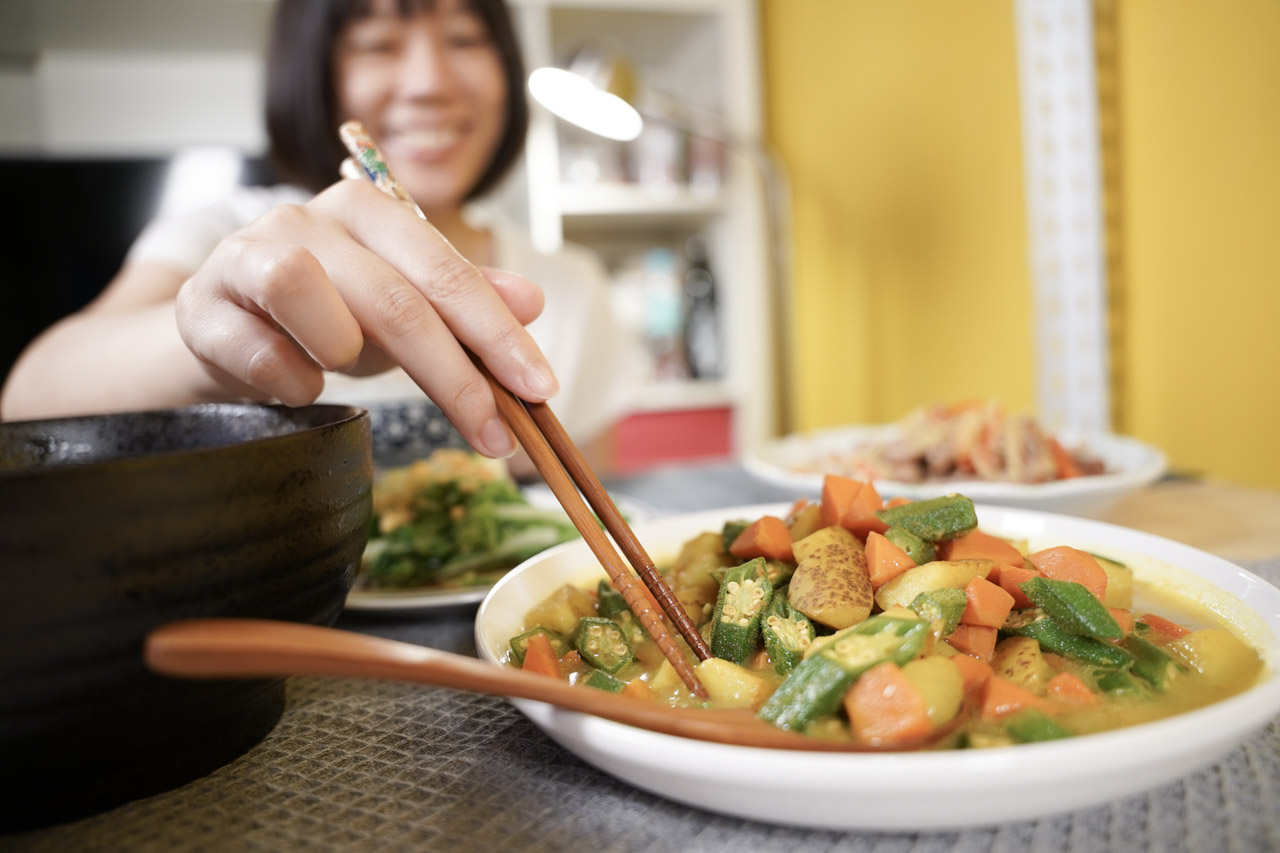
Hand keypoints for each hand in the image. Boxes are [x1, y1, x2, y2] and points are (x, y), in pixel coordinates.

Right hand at [174, 179, 556, 457]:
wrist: (222, 331)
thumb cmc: (322, 317)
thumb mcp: (402, 309)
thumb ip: (464, 304)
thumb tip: (531, 301)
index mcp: (368, 211)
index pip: (446, 272)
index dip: (498, 334)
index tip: (540, 389)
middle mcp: (307, 219)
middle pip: (394, 298)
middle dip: (456, 377)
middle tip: (495, 433)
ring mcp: (246, 254)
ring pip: (304, 290)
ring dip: (342, 350)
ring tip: (343, 366)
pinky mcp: (202, 305)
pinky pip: (258, 350)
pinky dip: (290, 381)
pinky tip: (298, 387)